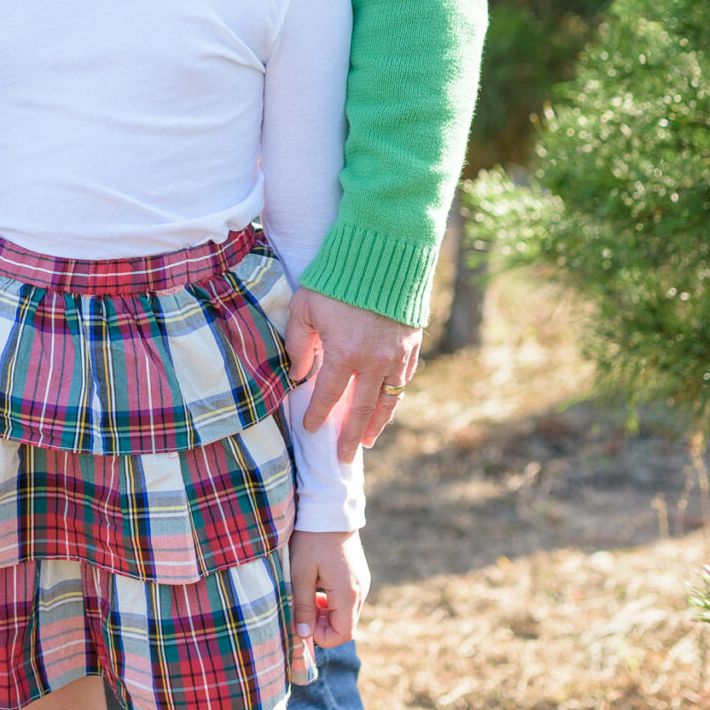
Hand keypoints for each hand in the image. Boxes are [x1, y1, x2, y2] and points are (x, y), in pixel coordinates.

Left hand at [289, 287, 419, 461]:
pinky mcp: (413, 342)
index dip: (317, 415)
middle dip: (352, 435)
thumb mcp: (306, 306)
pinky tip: (389, 400)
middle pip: (362, 409)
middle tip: (344, 456)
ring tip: (369, 439)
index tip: (310, 429)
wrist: (385, 253)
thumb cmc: (338, 277)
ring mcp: (398, 354)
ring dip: (378, 421)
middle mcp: (375, 361)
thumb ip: (299, 344)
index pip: (327, 396)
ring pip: (389, 398)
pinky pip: (405, 376)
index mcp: (345, 354)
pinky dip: (396, 392)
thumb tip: (297, 374)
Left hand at [290, 528, 368, 649]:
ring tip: (309, 594)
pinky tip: (319, 585)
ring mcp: (363, 582)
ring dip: (328, 612)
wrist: (330, 509)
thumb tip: (302, 635)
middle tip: (303, 608)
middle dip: (324, 624)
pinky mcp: (360, 574)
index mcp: (348, 593)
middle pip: (346, 625)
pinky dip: (334, 601)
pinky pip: (349, 599)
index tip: (303, 622)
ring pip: (348, 613)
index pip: (343, 634)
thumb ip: (302, 606)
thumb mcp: (301, 573)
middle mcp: (361, 590)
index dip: (322, 636)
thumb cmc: (312, 540)